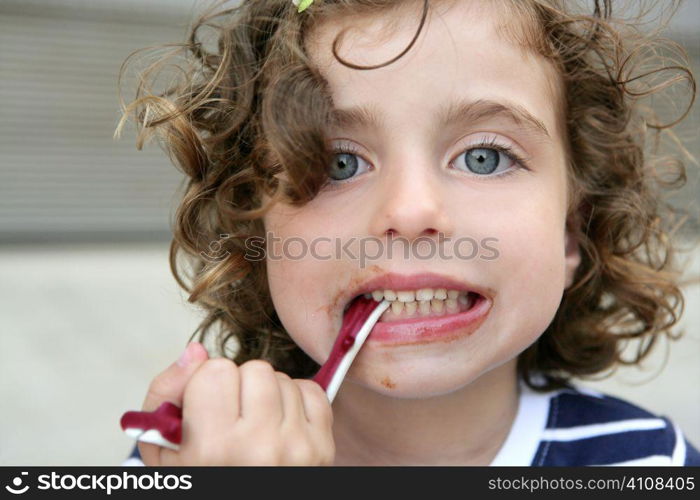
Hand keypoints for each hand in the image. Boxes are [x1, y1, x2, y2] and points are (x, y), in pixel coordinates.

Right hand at [138, 342, 334, 465]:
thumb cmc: (202, 477)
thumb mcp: (163, 448)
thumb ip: (166, 393)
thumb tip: (197, 350)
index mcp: (212, 449)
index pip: (216, 369)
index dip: (205, 384)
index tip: (205, 408)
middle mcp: (259, 449)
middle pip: (254, 369)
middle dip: (239, 385)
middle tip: (231, 417)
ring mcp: (296, 448)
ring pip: (283, 378)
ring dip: (267, 393)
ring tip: (254, 425)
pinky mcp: (322, 448)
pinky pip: (312, 391)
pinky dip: (295, 400)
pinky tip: (279, 424)